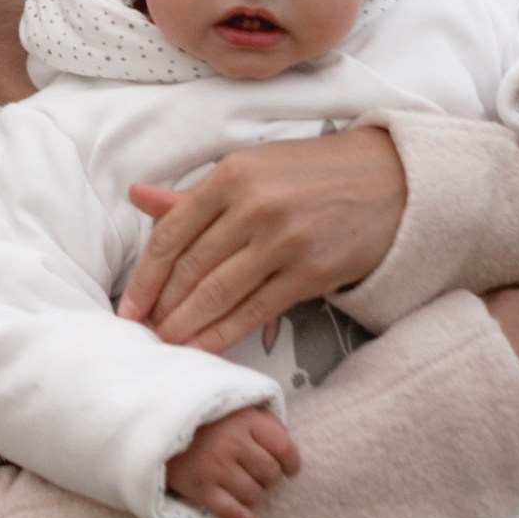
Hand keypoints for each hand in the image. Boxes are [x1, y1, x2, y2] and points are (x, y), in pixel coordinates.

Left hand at [120, 127, 408, 349]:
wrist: (390, 181)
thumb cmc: (311, 173)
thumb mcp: (251, 168)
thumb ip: (194, 194)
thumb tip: (136, 196)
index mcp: (231, 175)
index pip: (172, 233)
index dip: (145, 276)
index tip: (128, 306)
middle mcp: (254, 207)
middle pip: (191, 268)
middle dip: (162, 306)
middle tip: (141, 334)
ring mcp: (284, 242)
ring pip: (219, 294)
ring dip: (186, 326)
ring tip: (165, 346)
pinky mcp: (311, 273)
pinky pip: (256, 311)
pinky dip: (224, 334)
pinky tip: (203, 349)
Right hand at [166, 404, 301, 517]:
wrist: (158, 424)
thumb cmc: (205, 418)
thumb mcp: (237, 407)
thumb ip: (264, 422)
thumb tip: (287, 450)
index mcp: (245, 420)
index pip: (283, 447)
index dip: (291, 462)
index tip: (290, 469)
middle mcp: (232, 443)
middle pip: (270, 474)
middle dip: (269, 478)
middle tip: (259, 475)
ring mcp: (215, 467)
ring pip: (254, 495)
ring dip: (255, 495)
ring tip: (246, 487)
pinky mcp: (200, 488)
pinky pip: (231, 512)